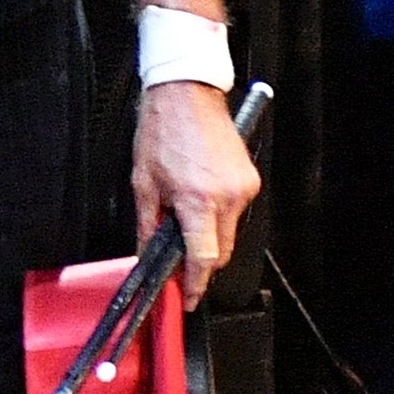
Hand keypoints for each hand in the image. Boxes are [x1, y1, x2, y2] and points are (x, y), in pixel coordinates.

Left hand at [132, 81, 261, 304]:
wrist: (186, 95)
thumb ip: (148, 227)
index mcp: (198, 200)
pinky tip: (198, 197)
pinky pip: (235, 212)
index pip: (203, 258)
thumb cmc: (163, 131)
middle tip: (177, 261)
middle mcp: (227, 197)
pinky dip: (217, 215)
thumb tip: (149, 256)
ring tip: (183, 213)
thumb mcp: (143, 184)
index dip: (195, 284)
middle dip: (200, 262)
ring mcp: (243, 187)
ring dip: (207, 235)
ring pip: (228, 233)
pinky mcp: (250, 179)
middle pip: (220, 252)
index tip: (188, 298)